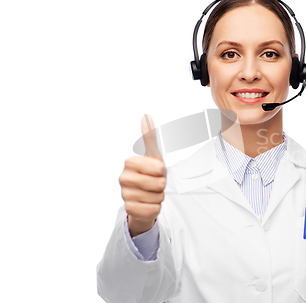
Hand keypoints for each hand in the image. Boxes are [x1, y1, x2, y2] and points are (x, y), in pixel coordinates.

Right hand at [119, 114, 165, 236]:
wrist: (144, 199)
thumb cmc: (150, 175)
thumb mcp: (153, 156)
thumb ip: (149, 137)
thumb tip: (146, 115)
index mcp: (130, 163)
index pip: (159, 168)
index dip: (162, 171)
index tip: (156, 171)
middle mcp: (123, 178)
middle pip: (159, 184)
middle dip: (162, 186)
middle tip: (154, 184)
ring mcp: (124, 195)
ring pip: (157, 197)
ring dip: (159, 197)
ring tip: (151, 194)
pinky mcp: (129, 210)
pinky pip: (153, 210)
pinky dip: (155, 209)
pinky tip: (148, 205)